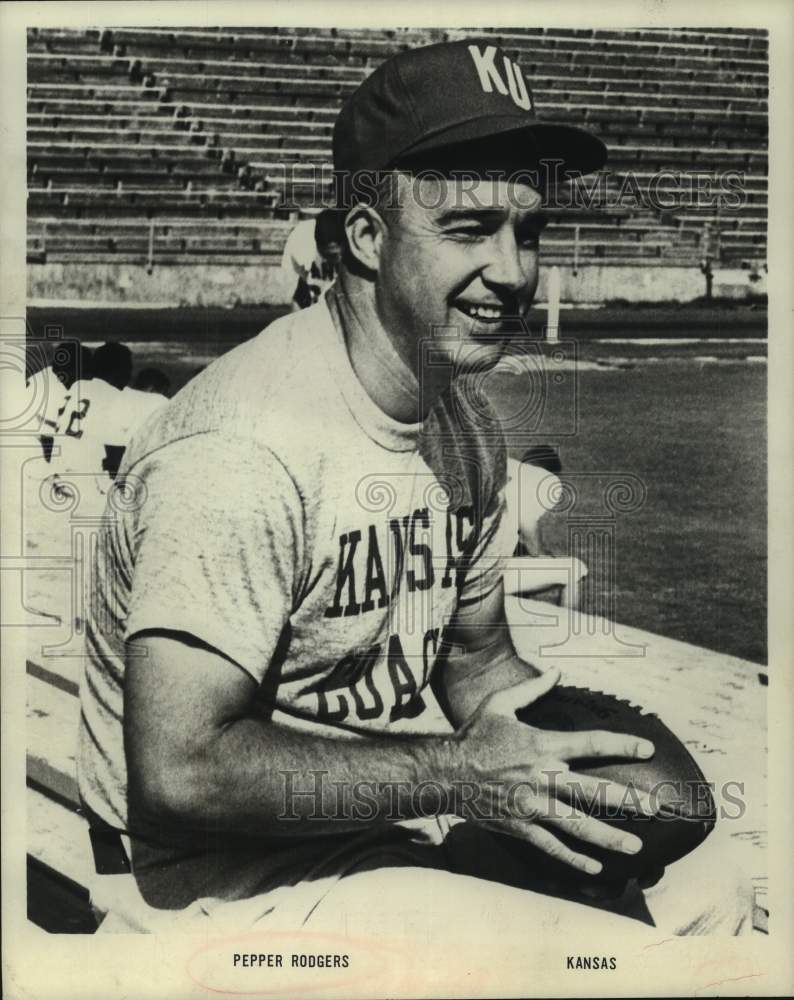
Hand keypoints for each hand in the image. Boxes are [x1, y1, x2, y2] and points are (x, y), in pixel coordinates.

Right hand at [451, 669, 656, 875]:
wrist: (444, 772)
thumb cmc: (473, 735)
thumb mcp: (500, 704)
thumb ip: (531, 689)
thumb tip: (557, 672)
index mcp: (543, 746)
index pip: (592, 744)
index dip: (623, 744)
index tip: (647, 748)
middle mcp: (543, 777)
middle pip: (595, 791)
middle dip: (630, 799)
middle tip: (658, 807)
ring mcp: (533, 806)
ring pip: (579, 825)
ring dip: (611, 836)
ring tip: (636, 845)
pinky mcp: (521, 827)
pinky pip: (553, 846)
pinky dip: (574, 859)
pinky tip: (595, 868)